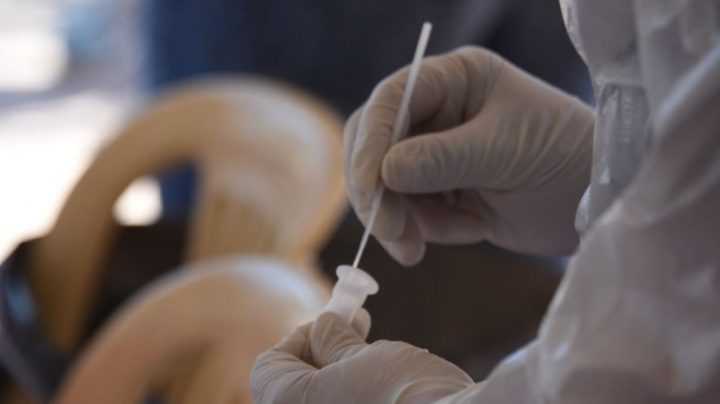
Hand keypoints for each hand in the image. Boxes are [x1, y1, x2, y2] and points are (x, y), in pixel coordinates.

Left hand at [251, 312, 471, 403]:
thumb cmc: (406, 391)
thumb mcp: (364, 354)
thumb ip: (334, 340)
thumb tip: (324, 328)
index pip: (269, 367)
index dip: (298, 336)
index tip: (329, 320)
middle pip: (295, 385)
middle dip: (323, 352)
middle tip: (354, 324)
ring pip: (324, 397)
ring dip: (341, 370)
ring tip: (372, 345)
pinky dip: (357, 392)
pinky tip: (386, 374)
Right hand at [344, 46, 594, 264]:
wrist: (597, 200)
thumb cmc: (564, 154)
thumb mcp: (504, 150)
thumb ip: (442, 159)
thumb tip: (383, 173)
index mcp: (453, 79)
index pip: (390, 101)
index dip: (371, 142)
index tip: (370, 187)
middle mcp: (437, 111)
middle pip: (374, 143)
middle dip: (376, 189)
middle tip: (390, 230)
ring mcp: (435, 153)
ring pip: (384, 184)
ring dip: (397, 218)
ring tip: (416, 248)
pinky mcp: (440, 190)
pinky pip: (409, 211)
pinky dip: (425, 229)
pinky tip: (470, 229)